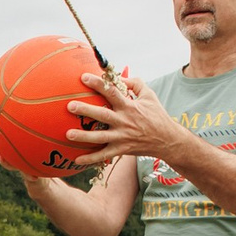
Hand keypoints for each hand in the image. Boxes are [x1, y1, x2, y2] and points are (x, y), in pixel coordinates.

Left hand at [61, 67, 177, 167]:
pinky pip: (104, 155)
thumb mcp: (149, 95)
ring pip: (100, 137)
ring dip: (84, 136)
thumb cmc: (157, 115)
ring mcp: (122, 137)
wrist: (167, 140)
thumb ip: (134, 83)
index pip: (112, 92)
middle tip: (70, 106)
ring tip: (68, 134)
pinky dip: (90, 158)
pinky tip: (76, 160)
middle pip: (102, 115)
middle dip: (86, 110)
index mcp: (129, 106)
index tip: (83, 77)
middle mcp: (124, 121)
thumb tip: (119, 75)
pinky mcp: (121, 150)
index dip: (98, 84)